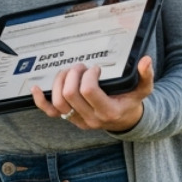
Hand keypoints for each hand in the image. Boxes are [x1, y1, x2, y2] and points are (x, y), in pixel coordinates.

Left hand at [31, 57, 154, 132]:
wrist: (125, 120)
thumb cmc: (131, 102)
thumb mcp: (142, 90)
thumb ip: (146, 76)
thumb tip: (146, 61)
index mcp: (108, 111)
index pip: (88, 91)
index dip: (89, 75)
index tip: (95, 69)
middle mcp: (91, 118)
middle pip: (70, 94)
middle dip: (73, 75)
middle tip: (81, 67)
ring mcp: (78, 120)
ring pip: (58, 101)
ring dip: (60, 81)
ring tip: (70, 72)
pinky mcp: (69, 118)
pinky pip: (50, 113)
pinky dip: (40, 101)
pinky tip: (34, 88)